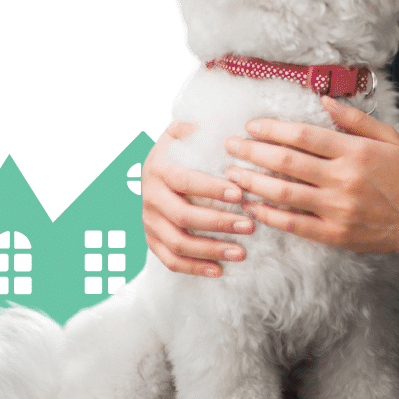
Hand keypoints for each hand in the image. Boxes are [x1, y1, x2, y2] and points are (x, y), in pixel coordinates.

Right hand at [141, 121, 254, 277]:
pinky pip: (170, 260)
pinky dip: (194, 267)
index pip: (186, 181)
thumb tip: (228, 131)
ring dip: (210, 250)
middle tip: (250, 226)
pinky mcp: (152, 238)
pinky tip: (219, 271)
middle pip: (183, 216)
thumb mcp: (188, 128)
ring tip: (241, 252)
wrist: (159, 159)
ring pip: (177, 243)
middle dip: (219, 223)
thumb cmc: (184, 143)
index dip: (212, 189)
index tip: (240, 194)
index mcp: (160, 167)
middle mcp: (150, 195)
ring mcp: (149, 220)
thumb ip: (202, 127)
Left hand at [224, 96, 398, 255]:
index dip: (273, 129)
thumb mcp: (388, 138)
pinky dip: (268, 215)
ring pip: (283, 194)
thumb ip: (355, 119)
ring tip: (232, 174)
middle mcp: (342, 179)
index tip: (252, 126)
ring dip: (252, 182)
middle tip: (231, 145)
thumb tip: (325, 100)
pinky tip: (251, 205)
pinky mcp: (333, 234)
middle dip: (252, 152)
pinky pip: (292, 224)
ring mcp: (336, 209)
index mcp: (355, 152)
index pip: (304, 136)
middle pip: (286, 162)